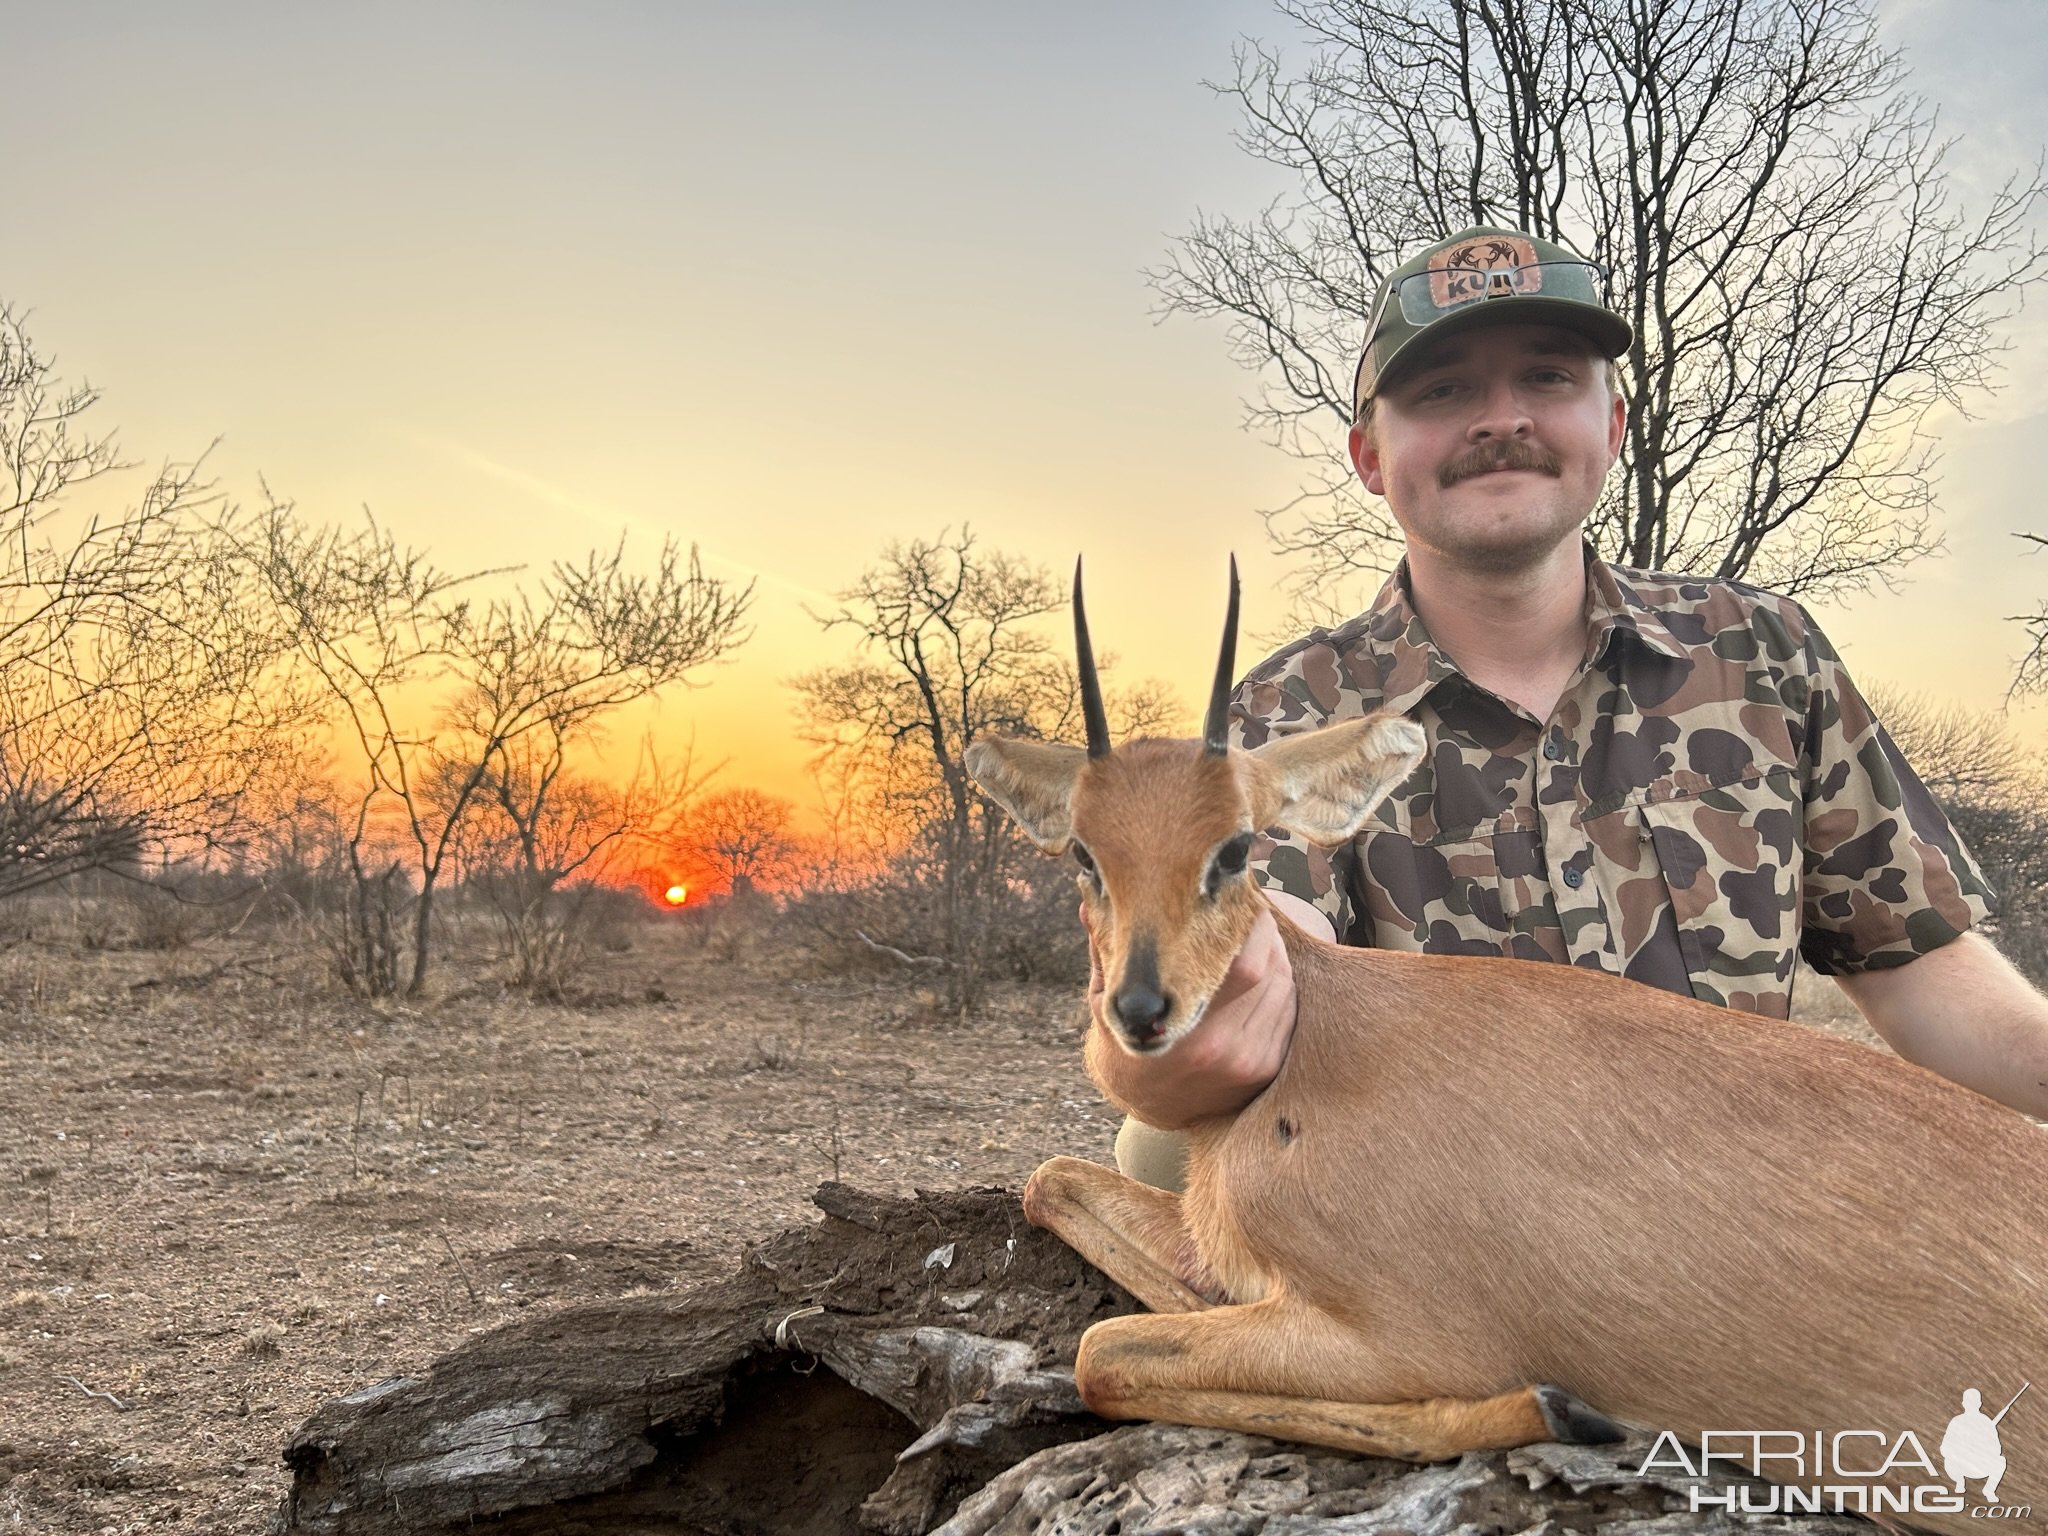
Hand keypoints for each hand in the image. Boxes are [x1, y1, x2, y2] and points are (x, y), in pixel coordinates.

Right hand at [1081, 900, 1304, 1129]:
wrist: (1145, 1105)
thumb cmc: (1123, 1044)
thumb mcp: (1107, 1001)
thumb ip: (1107, 951)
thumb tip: (1090, 902)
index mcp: (1188, 1033)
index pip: (1243, 967)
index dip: (1252, 928)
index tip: (1242, 901)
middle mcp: (1225, 1051)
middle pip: (1271, 972)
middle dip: (1266, 935)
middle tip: (1251, 914)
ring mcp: (1249, 1063)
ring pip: (1284, 989)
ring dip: (1276, 957)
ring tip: (1255, 938)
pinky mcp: (1264, 1070)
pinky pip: (1288, 1013)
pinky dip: (1280, 985)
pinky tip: (1263, 971)